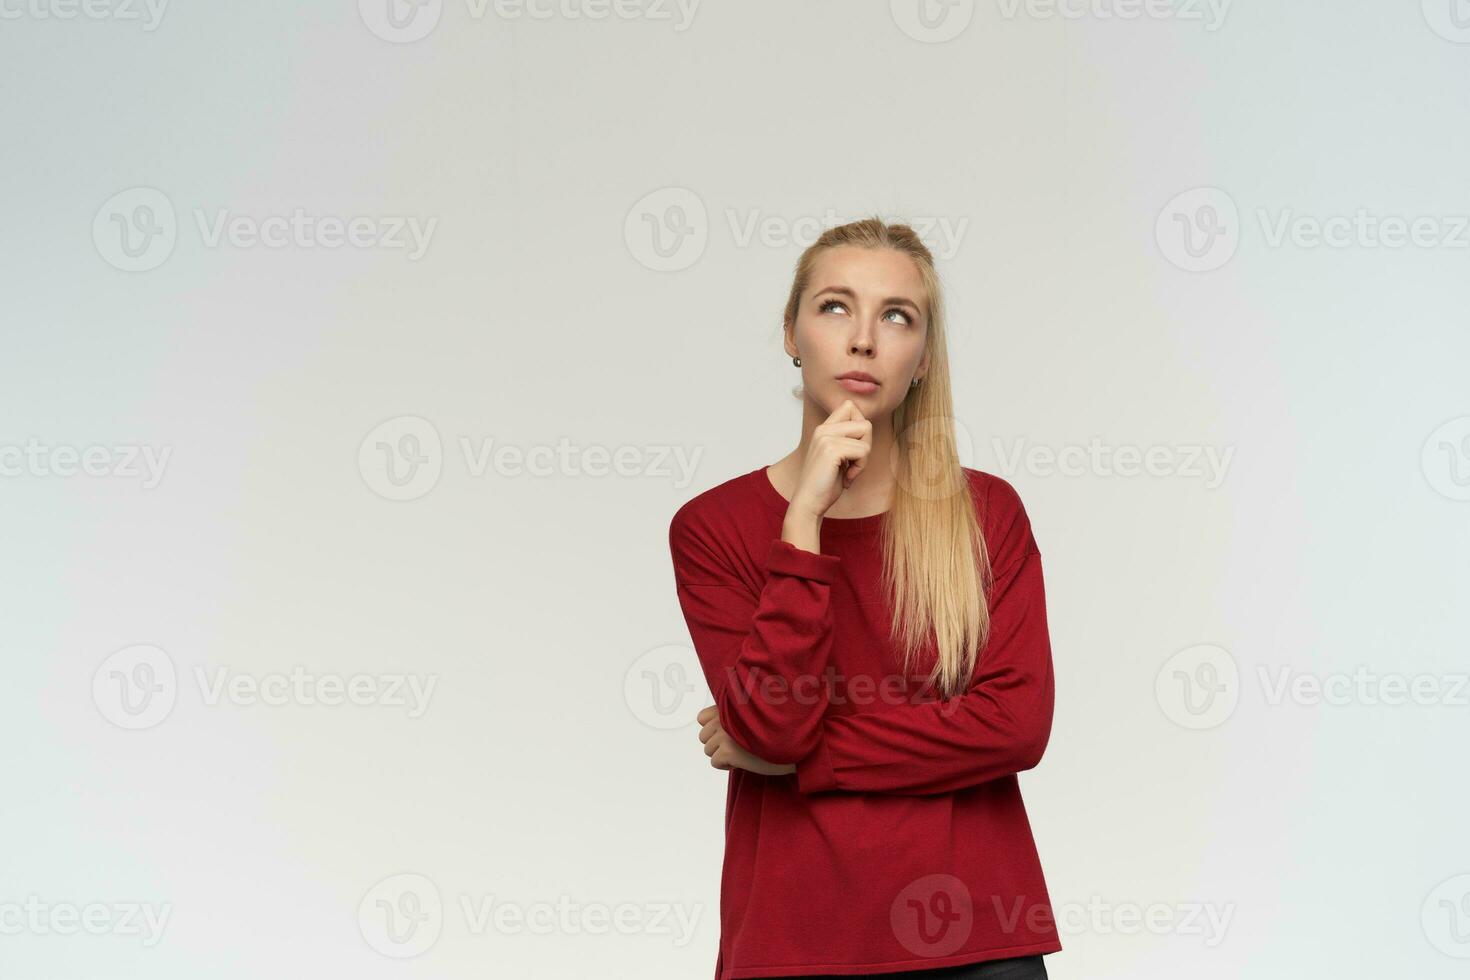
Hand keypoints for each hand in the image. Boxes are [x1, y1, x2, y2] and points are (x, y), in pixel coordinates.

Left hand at [697, 705, 796, 775]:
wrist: (792, 744)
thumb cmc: (776, 731)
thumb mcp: (753, 714)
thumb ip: (734, 715)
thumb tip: (716, 729)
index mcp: (729, 706)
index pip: (701, 718)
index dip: (713, 728)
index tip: (729, 733)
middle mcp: (724, 717)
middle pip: (703, 736)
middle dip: (717, 744)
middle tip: (738, 745)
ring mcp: (725, 733)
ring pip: (708, 750)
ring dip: (722, 755)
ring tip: (742, 753)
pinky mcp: (728, 750)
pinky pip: (715, 762)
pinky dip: (727, 765)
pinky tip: (743, 761)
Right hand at [790, 399, 873, 519]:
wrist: (809, 504)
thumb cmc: (825, 485)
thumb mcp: (838, 456)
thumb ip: (848, 439)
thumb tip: (867, 426)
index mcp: (823, 429)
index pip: (850, 406)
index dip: (861, 428)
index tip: (853, 450)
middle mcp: (823, 429)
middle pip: (865, 422)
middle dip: (866, 445)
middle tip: (854, 463)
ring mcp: (826, 437)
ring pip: (866, 435)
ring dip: (863, 458)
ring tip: (848, 471)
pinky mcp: (831, 450)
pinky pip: (863, 451)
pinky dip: (859, 468)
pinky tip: (846, 478)